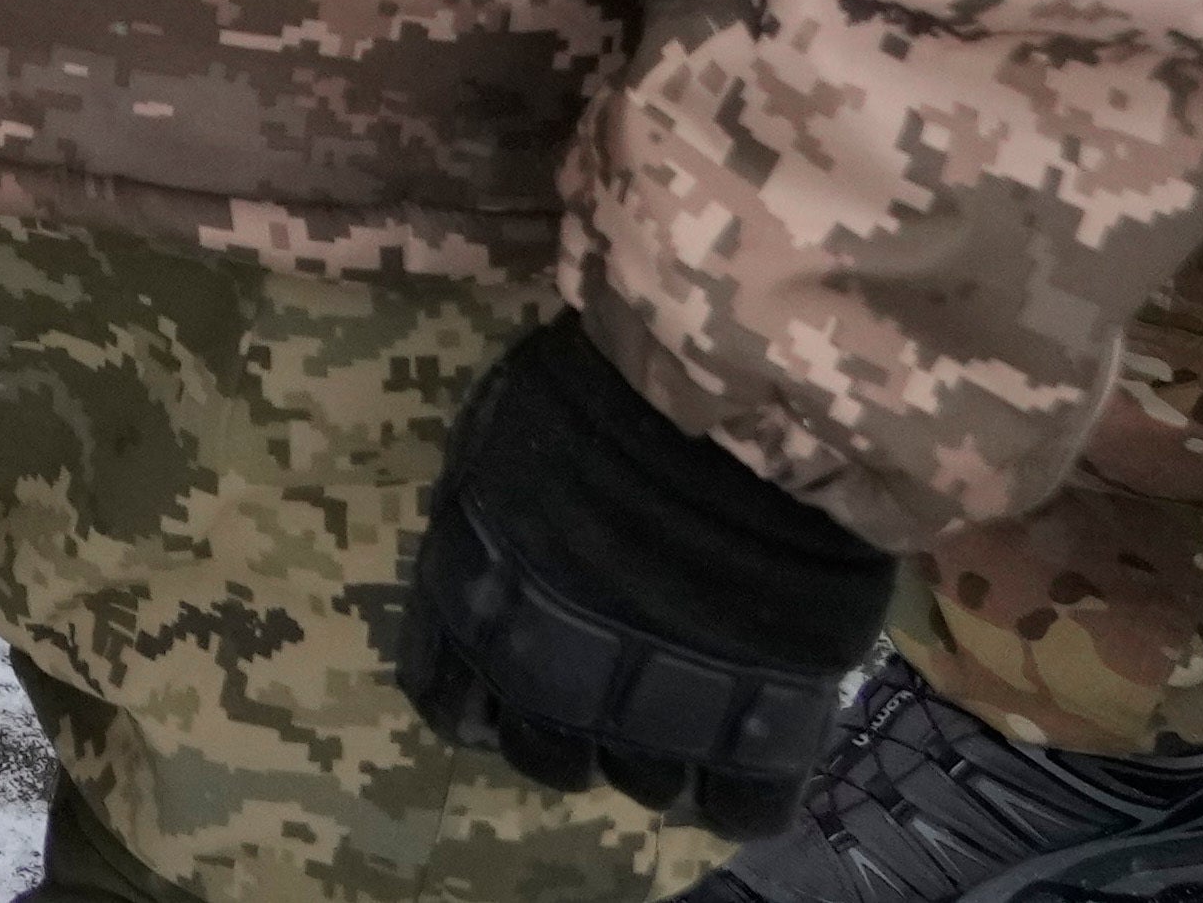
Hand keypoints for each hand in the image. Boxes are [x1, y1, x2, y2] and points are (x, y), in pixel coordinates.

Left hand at [382, 320, 894, 833]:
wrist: (730, 423)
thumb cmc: (600, 398)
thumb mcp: (501, 445)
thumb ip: (491, 523)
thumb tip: (496, 551)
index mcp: (476, 614)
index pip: (449, 700)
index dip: (482, 694)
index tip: (511, 675)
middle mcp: (546, 687)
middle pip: (546, 755)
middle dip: (572, 728)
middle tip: (613, 683)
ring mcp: (648, 722)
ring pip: (642, 781)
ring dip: (659, 748)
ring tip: (693, 695)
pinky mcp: (753, 738)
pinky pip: (740, 804)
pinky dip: (743, 786)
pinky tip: (749, 744)